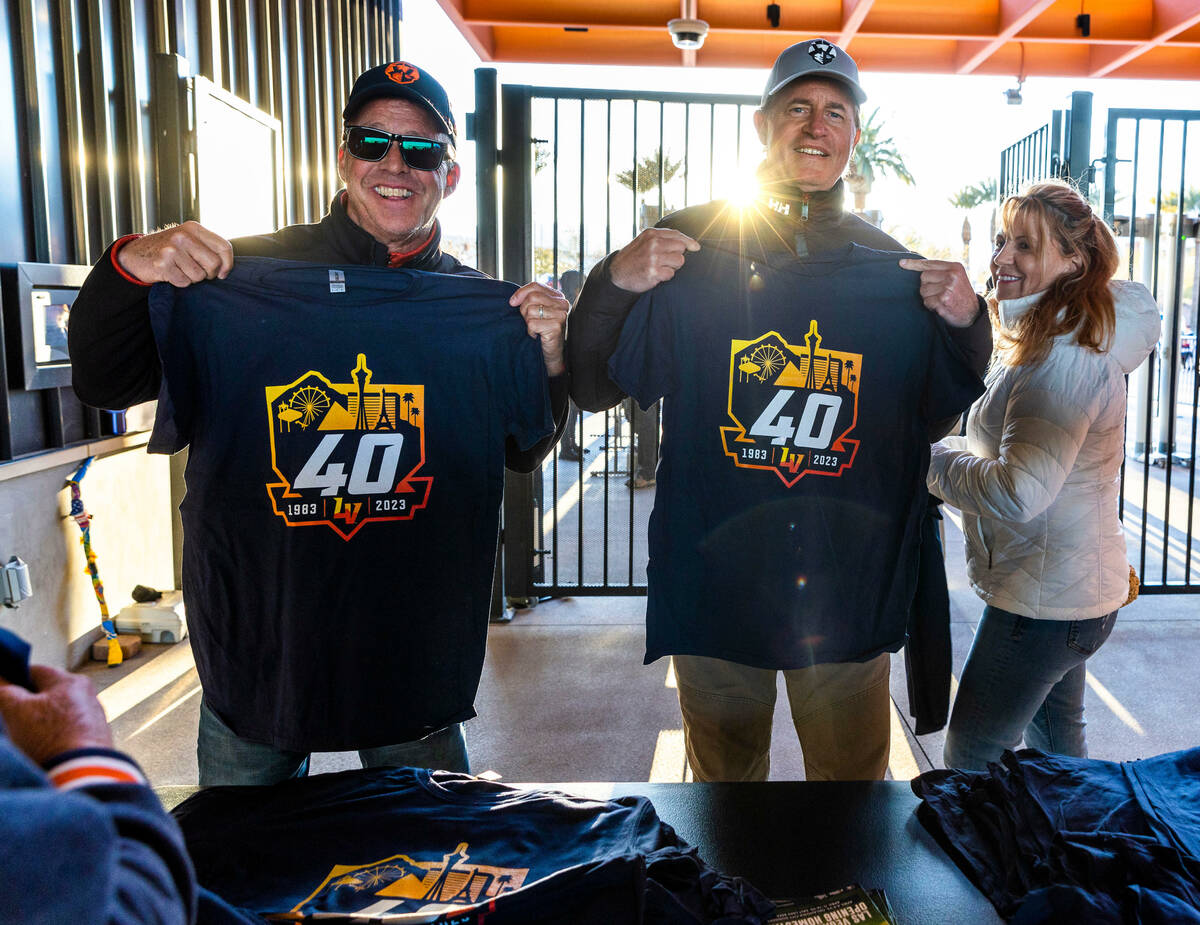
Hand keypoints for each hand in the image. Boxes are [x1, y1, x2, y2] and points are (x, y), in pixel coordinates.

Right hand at [0, 665, 112, 764]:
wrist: (80, 773)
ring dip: (40, 722)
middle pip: (46, 693)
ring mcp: (93, 717)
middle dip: (27, 705)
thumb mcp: (17, 710)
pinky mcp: (94, 737)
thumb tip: (0, 681)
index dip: (13, 680)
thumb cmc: (51, 738)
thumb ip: (4, 691)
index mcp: (71, 680)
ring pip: (56, 713)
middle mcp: (87, 694)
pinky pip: (67, 730)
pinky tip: (43, 748)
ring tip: (28, 738)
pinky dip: (54, 736)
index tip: (2, 693)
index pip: (34, 671)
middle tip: (12, 719)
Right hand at [116, 221, 234, 286]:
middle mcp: (183, 236)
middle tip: (197, 271)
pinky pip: (184, 282)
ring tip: (180, 270)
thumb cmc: (168, 249)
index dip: (227, 264)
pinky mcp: (162, 264)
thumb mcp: (188, 240)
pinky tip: (171, 274)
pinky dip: (180, 282)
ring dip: (192, 278)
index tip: (222, 273)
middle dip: (209, 274)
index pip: (224, 246)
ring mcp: (171, 249)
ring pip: (199, 276)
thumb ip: (208, 246)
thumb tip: (227, 266)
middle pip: (214, 264)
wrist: (136, 255)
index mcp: (193, 228)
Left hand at [511, 282, 567, 376]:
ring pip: (531, 310)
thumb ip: (529, 300)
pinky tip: (538, 336)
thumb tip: (513, 300)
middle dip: (524, 310)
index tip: (512, 303)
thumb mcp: (535, 312)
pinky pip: (532, 323)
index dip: (521, 293)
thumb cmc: (541, 333)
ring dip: (528, 322)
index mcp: (557, 297)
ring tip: (536, 329)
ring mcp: (561, 314)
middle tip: (530, 322)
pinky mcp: (556, 326)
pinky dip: (531, 331)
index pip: (536, 286)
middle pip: (532, 297)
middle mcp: (562, 303)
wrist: (550, 355)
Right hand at [609, 228, 699, 292]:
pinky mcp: (653, 272)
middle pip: (681, 248)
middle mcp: (653, 243)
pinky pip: (671, 274)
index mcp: (651, 234)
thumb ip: (662, 239)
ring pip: (679, 261)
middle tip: (666, 261)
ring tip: (660, 268)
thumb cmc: (634, 258)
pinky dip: (666, 276)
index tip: (696, 247)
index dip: (689, 241)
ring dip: (673, 267)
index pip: (677, 234)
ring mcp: (653, 258)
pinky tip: (655, 275)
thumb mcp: (644, 241)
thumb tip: (688, 243)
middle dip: (678, 255)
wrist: (616, 273)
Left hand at [899, 258, 980, 327]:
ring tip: (941, 299)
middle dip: (927, 286)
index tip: (901, 263)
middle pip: (923, 277)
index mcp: (955, 267)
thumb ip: (941, 271)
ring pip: (923, 290)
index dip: (913, 264)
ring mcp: (948, 288)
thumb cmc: (960, 294)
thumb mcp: (956, 278)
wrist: (972, 313)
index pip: (929, 264)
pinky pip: (926, 302)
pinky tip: (941, 306)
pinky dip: (931, 306)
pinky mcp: (943, 300)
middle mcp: (952, 275)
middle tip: (939, 292)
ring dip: (929, 297)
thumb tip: (919, 268)